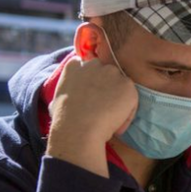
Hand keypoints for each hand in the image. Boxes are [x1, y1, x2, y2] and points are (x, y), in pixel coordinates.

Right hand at [47, 57, 137, 176]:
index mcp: (74, 65)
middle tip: (104, 108)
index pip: (87, 65)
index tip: (94, 95)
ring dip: (119, 100)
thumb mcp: (58, 97)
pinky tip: (116, 126)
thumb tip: (71, 94)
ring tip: (109, 120)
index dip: (93, 81)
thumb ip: (69, 89)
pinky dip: (128, 114)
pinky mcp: (127, 85)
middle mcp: (95, 64)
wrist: (78, 127)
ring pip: (121, 86)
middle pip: (107, 73)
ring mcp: (112, 73)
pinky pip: (132, 101)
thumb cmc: (64, 119)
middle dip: (108, 87)